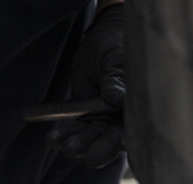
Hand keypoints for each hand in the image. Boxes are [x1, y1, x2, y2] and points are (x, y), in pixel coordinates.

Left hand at [48, 3, 125, 167]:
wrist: (100, 37)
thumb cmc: (115, 45)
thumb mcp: (115, 59)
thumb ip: (115, 80)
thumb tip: (116, 100)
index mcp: (139, 105)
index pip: (137, 126)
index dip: (130, 136)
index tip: (121, 143)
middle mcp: (123, 117)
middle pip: (112, 138)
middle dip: (99, 148)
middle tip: (85, 155)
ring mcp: (104, 117)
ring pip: (92, 136)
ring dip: (79, 143)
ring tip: (64, 146)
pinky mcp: (86, 113)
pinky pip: (75, 126)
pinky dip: (64, 133)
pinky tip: (53, 139)